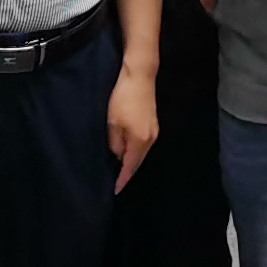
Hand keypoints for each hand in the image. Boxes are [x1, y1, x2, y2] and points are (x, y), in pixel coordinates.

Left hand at [108, 65, 160, 187]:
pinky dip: (135, 152)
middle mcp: (150, 139)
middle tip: (116, 183)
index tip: (115, 190)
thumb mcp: (112, 122)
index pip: (130, 166)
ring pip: (141, 153)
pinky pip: (143, 144)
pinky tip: (127, 152)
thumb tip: (118, 154)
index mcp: (139, 141)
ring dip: (131, 162)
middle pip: (138, 162)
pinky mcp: (152, 124)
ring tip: (119, 170)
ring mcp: (153, 131)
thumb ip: (115, 143)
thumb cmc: (123, 98)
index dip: (122, 179)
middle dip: (127, 173)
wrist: (139, 76)